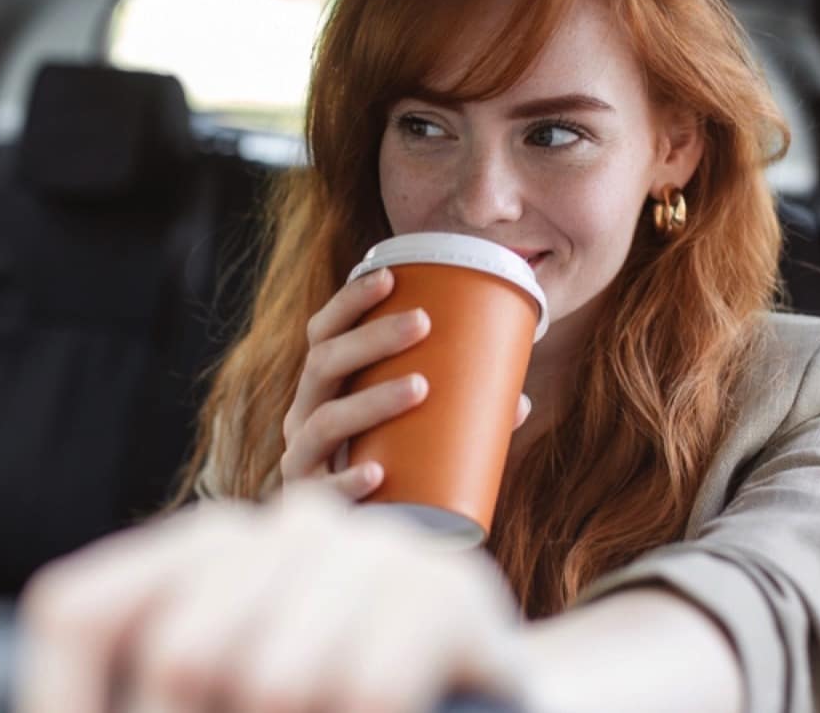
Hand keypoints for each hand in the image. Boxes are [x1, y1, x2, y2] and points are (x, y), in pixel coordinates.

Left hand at [17, 484, 527, 712]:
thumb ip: (137, 693)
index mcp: (207, 548)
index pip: (76, 608)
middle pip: (181, 655)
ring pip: (270, 680)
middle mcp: (283, 526)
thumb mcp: (223, 698)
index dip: (62, 702)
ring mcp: (374, 550)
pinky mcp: (450, 594)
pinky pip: (361, 694)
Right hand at [281, 266, 531, 499]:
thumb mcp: (410, 435)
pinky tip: (376, 473)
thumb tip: (518, 399)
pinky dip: (348, 480)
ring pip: (326, 421)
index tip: (390, 277)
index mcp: (322, 391)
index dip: (349, 301)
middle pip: (323, 364)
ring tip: (421, 386)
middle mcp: (302, 417)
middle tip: (423, 323)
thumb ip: (456, 417)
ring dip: (371, 399)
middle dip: (371, 338)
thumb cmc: (386, 473)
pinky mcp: (309, 505)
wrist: (354, 542)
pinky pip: (323, 490)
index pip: (323, 333)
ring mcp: (301, 460)